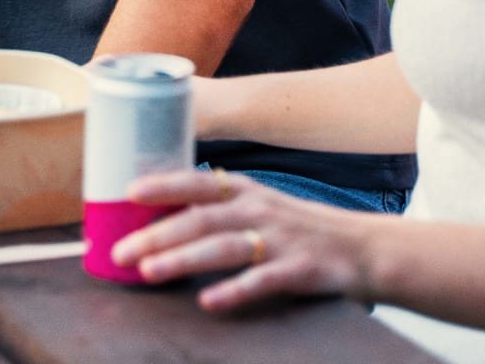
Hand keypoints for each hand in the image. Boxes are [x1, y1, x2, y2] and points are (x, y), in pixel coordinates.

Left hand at [111, 169, 374, 311]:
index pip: (198, 181)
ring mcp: (280, 239)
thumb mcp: (258, 207)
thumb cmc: (299, 228)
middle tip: (121, 250)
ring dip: (183, 258)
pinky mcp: (300, 269)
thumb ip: (219, 210)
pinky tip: (208, 302)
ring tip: (149, 272)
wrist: (363, 247)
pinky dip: (234, 290)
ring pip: (224, 247)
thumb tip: (163, 220)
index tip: (128, 191)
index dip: (164, 185)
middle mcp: (259, 209)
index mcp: (246, 190)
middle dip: (158, 234)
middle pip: (201, 219)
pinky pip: (261, 280)